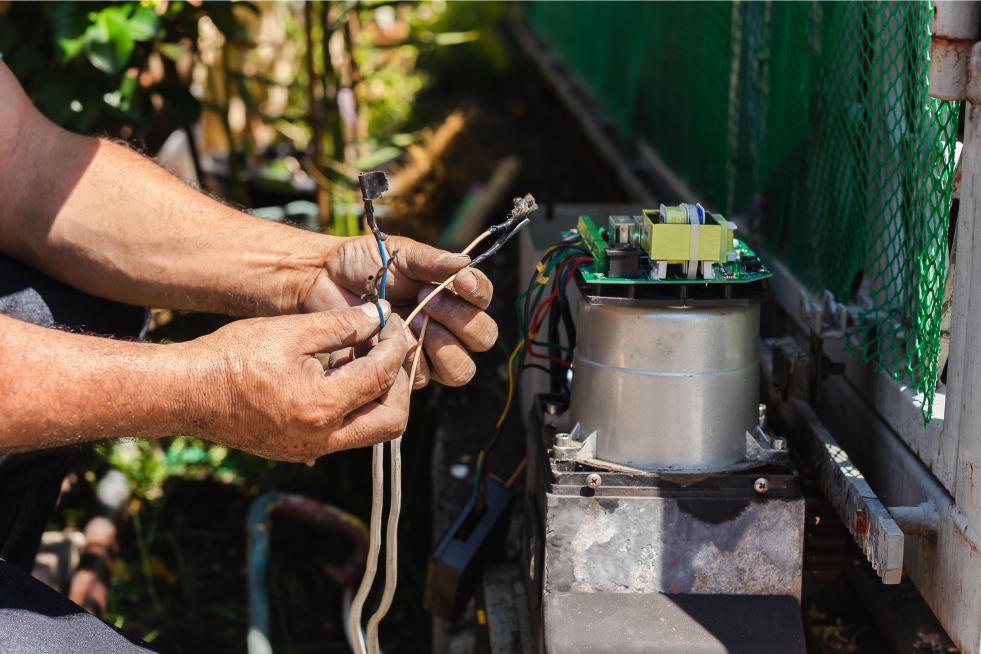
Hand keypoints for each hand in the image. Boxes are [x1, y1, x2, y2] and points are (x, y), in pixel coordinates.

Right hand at [176, 301, 408, 461]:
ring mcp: (311, 450)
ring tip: (364, 357)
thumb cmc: (232, 356)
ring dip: (379, 395)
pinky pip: (346, 433)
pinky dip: (355, 405)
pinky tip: (342, 374)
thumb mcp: (291, 330)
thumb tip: (381, 316)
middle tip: (391, 349)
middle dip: (399, 382)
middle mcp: (321, 438)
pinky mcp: (301, 451)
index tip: (393, 323)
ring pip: (371, 429)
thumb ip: (343, 324)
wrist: (186, 392)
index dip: (396, 345)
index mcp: (321, 405)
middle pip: (392, 419)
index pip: (382, 376)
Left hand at [302, 235, 497, 387]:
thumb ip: (433, 260)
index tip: (460, 280)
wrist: (324, 281)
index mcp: (453, 295)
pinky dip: (409, 359)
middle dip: (459, 320)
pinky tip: (388, 338)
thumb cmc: (365, 263)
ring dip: (440, 346)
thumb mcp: (402, 254)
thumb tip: (465, 263)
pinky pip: (423, 377)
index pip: (483, 301)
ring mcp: (428, 352)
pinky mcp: (404, 370)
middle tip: (426, 300)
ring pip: (460, 368)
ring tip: (411, 322)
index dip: (478, 293)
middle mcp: (448, 326)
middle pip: (482, 338)